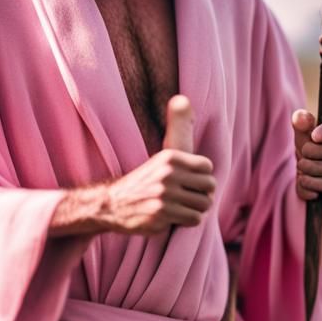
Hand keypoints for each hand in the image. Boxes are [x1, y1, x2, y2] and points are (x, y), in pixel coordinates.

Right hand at [101, 95, 215, 234]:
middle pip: (209, 188)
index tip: (188, 181)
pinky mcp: (161, 215)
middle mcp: (168, 174)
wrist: (112, 203)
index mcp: (171, 157)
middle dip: (201, 195)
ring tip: (179, 206)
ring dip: (194, 209)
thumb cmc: (145, 180)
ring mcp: (164, 196)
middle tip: (186, 197)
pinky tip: (172, 216)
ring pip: (204, 205)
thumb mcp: (163, 155)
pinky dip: (185, 221)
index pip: (208, 168)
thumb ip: (177, 126)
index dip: (201, 177)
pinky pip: (193, 220)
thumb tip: (183, 99)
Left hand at [291, 109, 321, 207]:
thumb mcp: (301, 137)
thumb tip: (302, 117)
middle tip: (302, 156)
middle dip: (316, 153)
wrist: (306, 184)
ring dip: (311, 169)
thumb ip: (301, 124)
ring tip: (302, 170)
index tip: (314, 136)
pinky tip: (305, 183)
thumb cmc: (307, 155)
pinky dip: (314, 184)